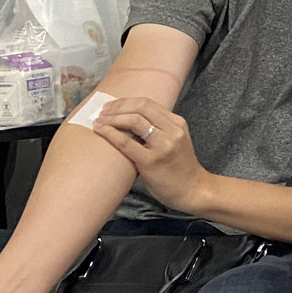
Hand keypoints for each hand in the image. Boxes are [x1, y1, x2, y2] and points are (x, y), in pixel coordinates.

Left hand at [91, 97, 212, 213]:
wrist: (192, 190)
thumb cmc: (179, 168)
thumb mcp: (175, 141)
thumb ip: (159, 130)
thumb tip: (128, 121)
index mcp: (178, 123)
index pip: (148, 103)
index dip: (126, 101)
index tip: (111, 106)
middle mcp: (172, 130)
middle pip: (141, 107)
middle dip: (118, 106)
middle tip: (102, 111)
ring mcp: (163, 145)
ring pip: (134, 121)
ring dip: (112, 118)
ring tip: (99, 120)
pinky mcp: (151, 161)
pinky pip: (127, 143)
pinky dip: (110, 133)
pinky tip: (100, 130)